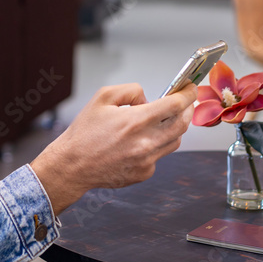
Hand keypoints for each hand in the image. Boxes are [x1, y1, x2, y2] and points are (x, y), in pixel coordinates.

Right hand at [31, 82, 195, 213]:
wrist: (73, 165)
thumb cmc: (85, 132)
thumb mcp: (103, 97)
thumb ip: (131, 90)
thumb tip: (149, 98)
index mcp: (136, 121)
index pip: (175, 105)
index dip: (187, 94)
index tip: (190, 88)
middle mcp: (146, 143)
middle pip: (182, 124)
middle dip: (187, 110)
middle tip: (184, 102)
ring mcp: (147, 161)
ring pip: (175, 141)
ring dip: (173, 128)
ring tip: (161, 120)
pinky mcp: (144, 173)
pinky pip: (160, 155)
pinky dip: (156, 145)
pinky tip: (139, 141)